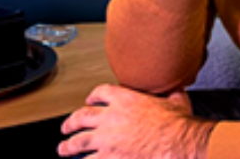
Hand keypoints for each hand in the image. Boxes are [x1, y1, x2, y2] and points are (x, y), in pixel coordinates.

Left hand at [58, 84, 214, 158]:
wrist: (177, 143)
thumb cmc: (176, 124)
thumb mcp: (176, 100)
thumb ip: (170, 93)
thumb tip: (175, 89)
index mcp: (127, 99)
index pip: (102, 92)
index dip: (93, 95)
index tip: (90, 99)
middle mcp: (112, 117)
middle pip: (82, 116)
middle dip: (71, 122)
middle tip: (66, 126)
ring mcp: (108, 139)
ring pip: (79, 141)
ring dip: (68, 146)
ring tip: (63, 149)